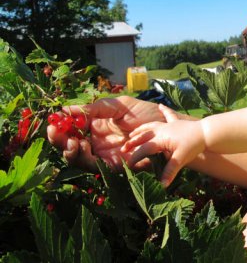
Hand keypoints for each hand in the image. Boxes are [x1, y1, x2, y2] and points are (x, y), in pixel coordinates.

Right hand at [47, 96, 166, 170]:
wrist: (167, 126)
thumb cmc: (144, 113)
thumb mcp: (118, 105)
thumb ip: (94, 108)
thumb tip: (66, 109)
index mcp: (94, 126)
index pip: (70, 130)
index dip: (60, 128)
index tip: (53, 122)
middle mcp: (96, 142)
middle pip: (70, 147)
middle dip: (60, 141)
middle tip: (57, 133)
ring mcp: (104, 154)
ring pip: (80, 159)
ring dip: (72, 151)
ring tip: (73, 141)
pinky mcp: (115, 165)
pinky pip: (96, 166)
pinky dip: (87, 159)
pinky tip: (84, 147)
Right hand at [122, 104, 205, 186]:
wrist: (206, 132)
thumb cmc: (193, 145)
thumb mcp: (180, 160)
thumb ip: (169, 171)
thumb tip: (162, 186)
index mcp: (160, 139)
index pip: (143, 149)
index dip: (135, 157)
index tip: (128, 165)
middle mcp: (161, 130)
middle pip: (143, 136)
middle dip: (132, 142)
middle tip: (124, 149)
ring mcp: (169, 125)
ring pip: (151, 125)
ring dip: (141, 129)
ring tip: (133, 133)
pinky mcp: (177, 122)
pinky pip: (168, 115)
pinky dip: (164, 110)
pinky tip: (160, 106)